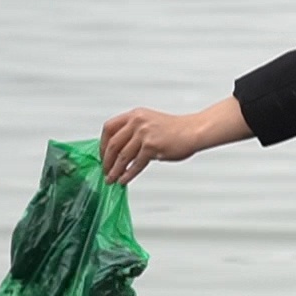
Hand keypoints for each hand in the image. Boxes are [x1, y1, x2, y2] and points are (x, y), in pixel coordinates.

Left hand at [100, 96, 251, 184]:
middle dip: (106, 160)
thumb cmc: (175, 130)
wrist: (193, 131)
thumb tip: (119, 151)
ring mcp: (144, 134)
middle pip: (113, 143)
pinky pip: (135, 164)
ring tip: (111, 179)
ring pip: (122, 156)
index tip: (102, 155)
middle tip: (105, 170)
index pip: (109, 128)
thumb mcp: (149, 123)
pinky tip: (124, 179)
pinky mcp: (152, 146)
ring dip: (115, 170)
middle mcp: (137, 122)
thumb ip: (134, 132)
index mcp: (134, 115)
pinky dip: (128, 174)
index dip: (102, 144)